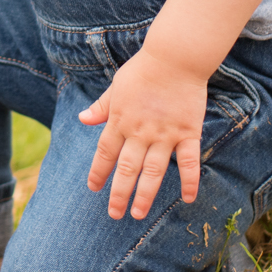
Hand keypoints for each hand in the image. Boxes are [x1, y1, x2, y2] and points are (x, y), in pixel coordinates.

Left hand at [77, 45, 207, 218]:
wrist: (174, 56)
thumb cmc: (143, 70)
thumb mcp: (116, 86)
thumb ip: (102, 106)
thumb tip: (82, 120)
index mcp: (120, 120)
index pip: (105, 153)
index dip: (98, 172)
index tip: (93, 189)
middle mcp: (140, 131)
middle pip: (127, 169)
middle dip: (119, 194)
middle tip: (115, 214)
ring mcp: (165, 134)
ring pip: (153, 171)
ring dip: (145, 195)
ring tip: (139, 214)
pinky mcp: (188, 132)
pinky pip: (189, 162)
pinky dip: (190, 181)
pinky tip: (189, 198)